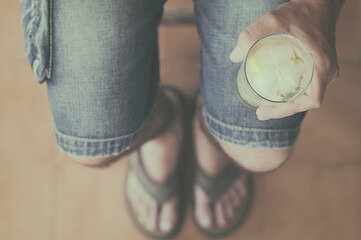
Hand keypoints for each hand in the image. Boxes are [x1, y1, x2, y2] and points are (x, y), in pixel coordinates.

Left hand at [230, 0, 343, 119]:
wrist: (319, 2)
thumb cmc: (299, 12)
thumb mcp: (272, 21)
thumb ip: (250, 36)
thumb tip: (234, 56)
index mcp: (322, 67)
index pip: (310, 101)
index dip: (287, 111)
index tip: (264, 111)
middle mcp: (328, 72)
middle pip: (306, 101)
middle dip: (283, 109)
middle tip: (260, 111)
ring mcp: (327, 70)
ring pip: (307, 95)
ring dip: (287, 102)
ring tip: (264, 104)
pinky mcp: (322, 65)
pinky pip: (308, 85)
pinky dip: (292, 92)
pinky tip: (275, 90)